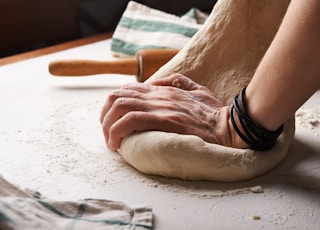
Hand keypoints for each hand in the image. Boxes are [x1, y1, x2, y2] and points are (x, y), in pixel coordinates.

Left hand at [100, 74, 246, 149]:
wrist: (229, 126)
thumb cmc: (214, 112)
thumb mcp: (196, 89)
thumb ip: (177, 81)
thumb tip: (156, 82)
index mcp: (163, 89)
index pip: (127, 89)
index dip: (114, 105)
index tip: (113, 121)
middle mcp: (158, 95)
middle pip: (117, 96)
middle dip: (105, 115)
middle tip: (108, 133)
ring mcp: (161, 107)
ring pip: (120, 106)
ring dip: (108, 125)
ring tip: (111, 141)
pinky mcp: (165, 120)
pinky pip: (131, 120)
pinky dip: (117, 131)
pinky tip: (117, 144)